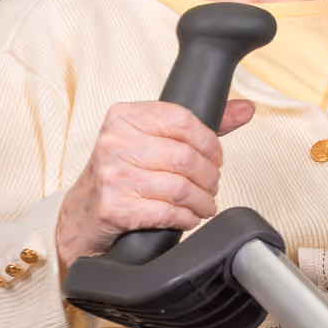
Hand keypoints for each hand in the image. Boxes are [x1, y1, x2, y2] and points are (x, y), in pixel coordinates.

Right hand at [54, 98, 254, 268]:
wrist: (81, 215)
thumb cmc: (121, 175)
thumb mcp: (151, 140)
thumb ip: (197, 126)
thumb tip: (246, 108)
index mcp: (124, 116)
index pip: (183, 120)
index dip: (209, 143)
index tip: (215, 157)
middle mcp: (115, 142)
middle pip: (186, 157)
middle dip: (209, 177)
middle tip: (211, 186)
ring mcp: (113, 175)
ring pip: (181, 188)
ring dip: (202, 202)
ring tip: (203, 205)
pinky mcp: (115, 208)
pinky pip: (168, 213)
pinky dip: (187, 218)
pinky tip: (187, 218)